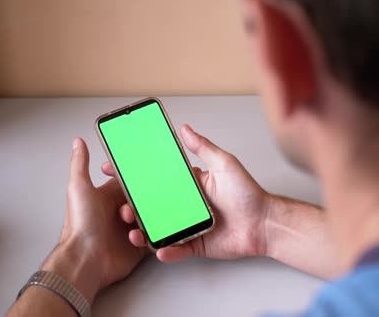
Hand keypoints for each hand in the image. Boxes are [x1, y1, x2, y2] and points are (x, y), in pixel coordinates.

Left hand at [43, 138, 146, 302]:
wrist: (85, 260)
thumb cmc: (80, 225)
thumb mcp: (79, 188)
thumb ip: (80, 164)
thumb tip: (77, 142)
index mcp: (108, 197)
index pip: (129, 182)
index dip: (136, 177)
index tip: (146, 172)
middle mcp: (120, 212)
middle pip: (144, 199)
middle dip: (146, 199)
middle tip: (139, 202)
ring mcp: (130, 229)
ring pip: (152, 217)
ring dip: (149, 217)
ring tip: (135, 221)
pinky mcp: (139, 246)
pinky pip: (154, 237)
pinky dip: (152, 235)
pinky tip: (140, 234)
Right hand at [102, 124, 270, 261]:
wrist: (264, 223)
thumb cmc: (248, 193)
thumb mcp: (224, 164)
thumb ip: (203, 147)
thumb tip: (185, 128)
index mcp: (189, 185)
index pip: (157, 179)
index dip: (136, 176)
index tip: (114, 170)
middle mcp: (186, 206)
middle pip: (152, 206)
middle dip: (133, 207)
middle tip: (121, 206)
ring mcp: (189, 226)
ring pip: (159, 229)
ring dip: (143, 231)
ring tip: (134, 231)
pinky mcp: (196, 245)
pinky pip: (176, 250)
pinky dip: (166, 251)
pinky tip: (159, 249)